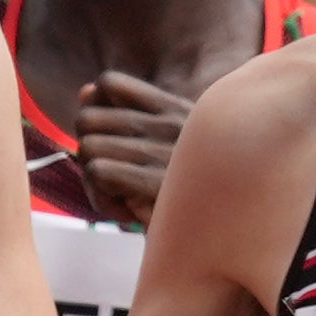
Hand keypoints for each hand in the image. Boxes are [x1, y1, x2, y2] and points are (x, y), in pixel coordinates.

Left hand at [70, 70, 196, 223]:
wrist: (230, 232)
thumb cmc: (197, 198)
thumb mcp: (164, 149)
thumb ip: (124, 114)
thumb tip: (85, 91)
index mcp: (174, 110)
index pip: (110, 83)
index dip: (95, 111)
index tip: (111, 142)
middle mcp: (169, 123)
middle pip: (86, 118)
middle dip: (89, 152)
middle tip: (112, 180)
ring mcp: (163, 150)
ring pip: (87, 147)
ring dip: (94, 183)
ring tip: (122, 199)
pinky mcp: (156, 182)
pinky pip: (97, 173)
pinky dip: (102, 200)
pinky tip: (126, 213)